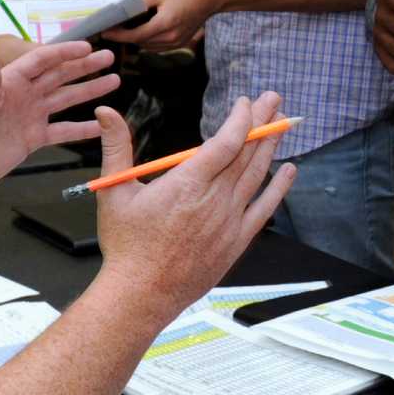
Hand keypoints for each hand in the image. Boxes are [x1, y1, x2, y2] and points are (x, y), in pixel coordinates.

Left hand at [0, 40, 119, 190]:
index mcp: (8, 82)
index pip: (41, 61)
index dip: (64, 53)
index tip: (88, 47)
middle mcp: (23, 95)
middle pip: (59, 76)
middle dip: (85, 67)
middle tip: (110, 58)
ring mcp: (30, 116)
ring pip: (65, 99)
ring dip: (89, 91)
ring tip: (113, 81)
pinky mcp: (33, 138)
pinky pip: (62, 131)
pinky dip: (82, 129)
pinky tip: (100, 126)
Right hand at [95, 92, 296, 315]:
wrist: (141, 295)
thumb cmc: (127, 247)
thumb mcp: (114, 191)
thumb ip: (115, 147)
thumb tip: (104, 113)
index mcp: (187, 183)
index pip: (226, 141)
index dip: (241, 118)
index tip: (245, 102)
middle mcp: (214, 200)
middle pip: (247, 152)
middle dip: (263, 122)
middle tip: (274, 99)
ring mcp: (229, 221)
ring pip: (257, 175)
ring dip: (271, 146)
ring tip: (282, 124)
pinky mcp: (236, 241)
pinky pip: (265, 208)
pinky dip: (278, 187)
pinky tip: (289, 170)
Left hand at [103, 0, 219, 49]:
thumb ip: (141, 4)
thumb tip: (125, 12)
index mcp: (164, 24)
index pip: (135, 35)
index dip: (118, 35)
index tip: (105, 32)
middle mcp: (170, 37)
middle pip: (140, 42)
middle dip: (126, 36)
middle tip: (113, 27)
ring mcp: (176, 43)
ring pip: (148, 46)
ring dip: (137, 38)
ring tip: (126, 27)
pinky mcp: (180, 44)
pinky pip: (158, 46)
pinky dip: (148, 40)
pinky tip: (144, 29)